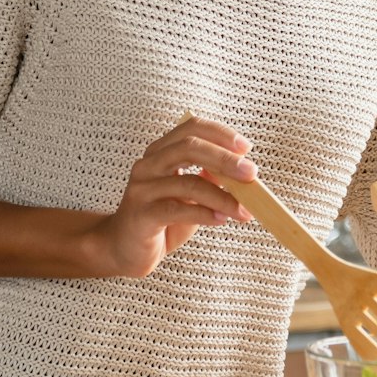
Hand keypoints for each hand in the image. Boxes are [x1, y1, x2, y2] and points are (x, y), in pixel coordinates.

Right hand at [87, 115, 253, 277]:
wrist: (124, 248)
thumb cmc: (162, 218)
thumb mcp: (192, 194)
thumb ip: (211, 178)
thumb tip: (245, 171)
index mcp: (161, 152)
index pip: (192, 128)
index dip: (221, 134)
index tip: (247, 148)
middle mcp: (148, 164)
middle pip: (190, 148)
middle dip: (225, 159)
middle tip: (252, 174)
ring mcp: (142, 189)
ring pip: (188, 183)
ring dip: (223, 197)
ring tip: (245, 209)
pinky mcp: (141, 214)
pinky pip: (178, 209)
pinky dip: (205, 214)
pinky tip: (221, 220)